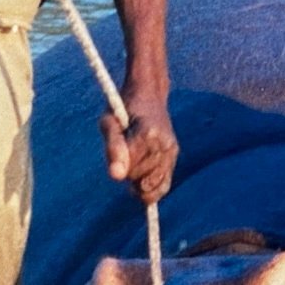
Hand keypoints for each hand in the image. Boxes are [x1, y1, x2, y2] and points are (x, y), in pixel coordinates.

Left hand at [101, 87, 176, 204]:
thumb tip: (116, 177)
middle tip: (125, 153)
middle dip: (128, 173)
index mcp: (149, 134)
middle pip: (141, 179)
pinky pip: (164, 185)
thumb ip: (113, 148)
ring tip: (134, 163)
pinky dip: (152, 190)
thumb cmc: (123, 109)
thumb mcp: (109, 122)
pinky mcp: (174, 156)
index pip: (130, 168)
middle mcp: (164, 144)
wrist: (148, 94)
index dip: (118, 163)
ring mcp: (172, 151)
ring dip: (138, 181)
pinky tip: (142, 184)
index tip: (117, 147)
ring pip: (152, 186)